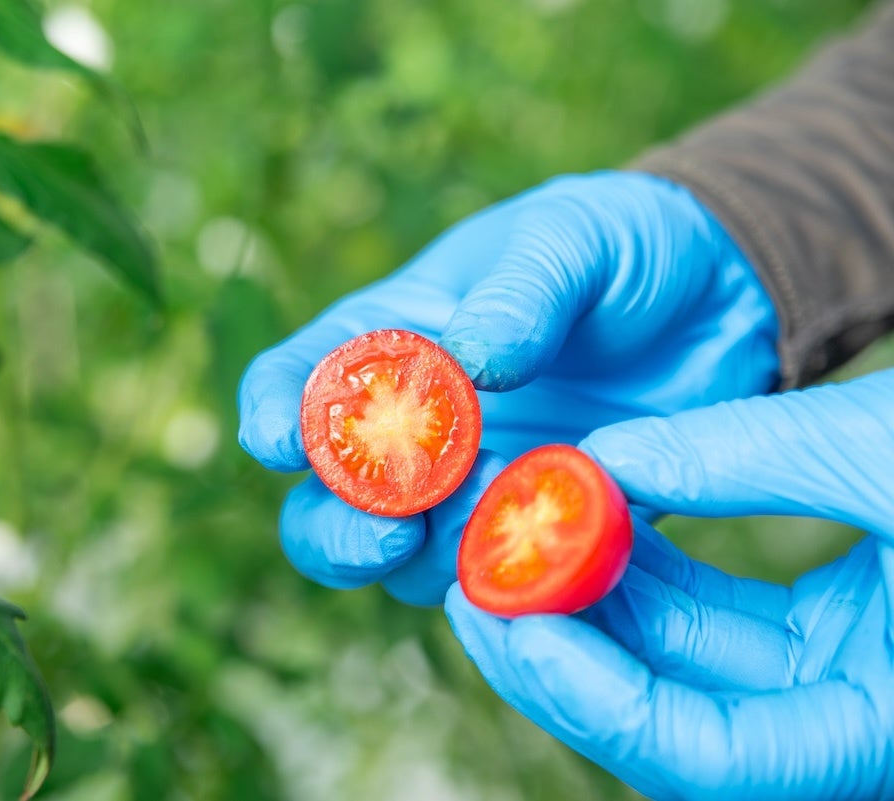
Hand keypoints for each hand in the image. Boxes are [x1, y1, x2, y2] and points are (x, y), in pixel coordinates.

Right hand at [239, 171, 778, 603]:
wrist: (719, 304)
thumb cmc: (620, 249)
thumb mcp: (574, 239)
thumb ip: (521, 291)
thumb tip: (469, 360)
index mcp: (390, 339)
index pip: (297, 380)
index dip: (275, 413)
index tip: (279, 441)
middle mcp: (411, 427)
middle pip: (325, 501)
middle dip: (337, 527)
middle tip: (388, 530)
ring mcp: (469, 489)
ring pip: (399, 558)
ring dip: (426, 558)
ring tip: (490, 525)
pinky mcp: (533, 532)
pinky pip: (495, 579)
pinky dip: (506, 580)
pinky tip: (547, 555)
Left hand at [446, 370, 893, 800]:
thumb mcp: (890, 454)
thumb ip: (749, 458)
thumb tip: (602, 461)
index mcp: (886, 730)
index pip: (714, 757)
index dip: (597, 699)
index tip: (510, 617)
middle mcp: (848, 729)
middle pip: (668, 719)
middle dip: (561, 649)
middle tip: (472, 575)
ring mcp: (830, 689)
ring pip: (674, 670)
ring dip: (585, 605)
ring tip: (502, 536)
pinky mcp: (820, 644)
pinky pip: (703, 624)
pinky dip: (636, 576)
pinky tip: (574, 517)